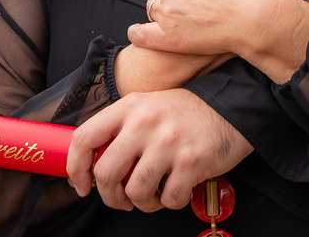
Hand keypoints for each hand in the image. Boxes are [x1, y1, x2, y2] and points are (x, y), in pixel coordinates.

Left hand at [66, 89, 252, 211]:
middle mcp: (145, 122)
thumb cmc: (186, 112)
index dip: (75, 168)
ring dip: (143, 202)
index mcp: (130, 107)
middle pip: (106, 173)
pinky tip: (177, 188)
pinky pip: (169, 199)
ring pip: (135, 192)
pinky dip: (171, 202)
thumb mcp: (148, 106)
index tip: (82, 184)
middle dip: (110, 196)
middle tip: (121, 198)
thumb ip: (121, 127)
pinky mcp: (192, 161)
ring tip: (154, 194)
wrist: (233, 106)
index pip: (84, 138)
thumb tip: (93, 163)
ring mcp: (169, 142)